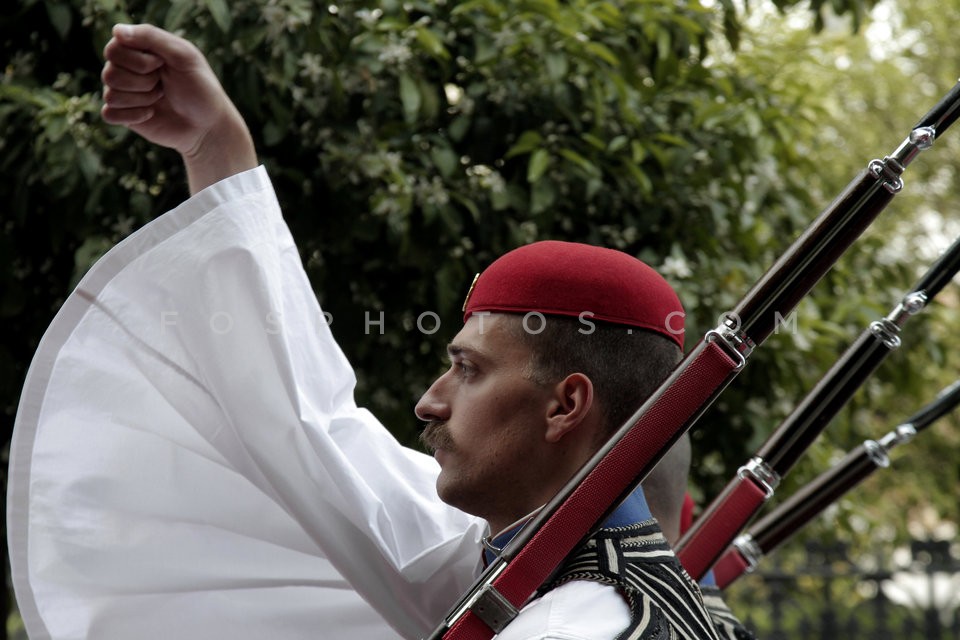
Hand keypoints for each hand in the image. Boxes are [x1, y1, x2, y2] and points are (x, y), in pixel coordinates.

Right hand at [101, 24, 256, 192]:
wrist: (206, 125)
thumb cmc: (199, 88)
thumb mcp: (184, 56)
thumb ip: (152, 37)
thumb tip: (116, 31)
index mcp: (137, 49)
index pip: (114, 49)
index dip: (140, 61)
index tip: (163, 65)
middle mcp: (125, 68)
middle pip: (110, 73)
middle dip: (143, 82)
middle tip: (163, 84)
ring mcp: (123, 92)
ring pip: (111, 94)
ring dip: (143, 99)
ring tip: (160, 98)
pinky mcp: (123, 115)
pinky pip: (110, 114)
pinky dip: (133, 116)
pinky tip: (151, 114)